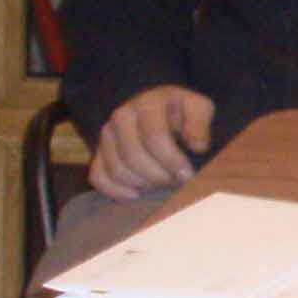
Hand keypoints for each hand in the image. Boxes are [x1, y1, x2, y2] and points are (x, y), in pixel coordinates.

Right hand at [89, 85, 215, 198]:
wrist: (155, 106)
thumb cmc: (180, 110)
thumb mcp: (198, 108)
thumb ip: (200, 124)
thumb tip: (198, 147)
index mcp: (148, 103)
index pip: (154, 136)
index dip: (171, 160)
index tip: (187, 174)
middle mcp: (121, 117)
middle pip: (134, 156)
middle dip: (158, 175)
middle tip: (176, 182)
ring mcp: (106, 136)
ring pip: (117, 169)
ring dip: (142, 184)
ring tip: (162, 184)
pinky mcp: (98, 152)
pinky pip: (98, 177)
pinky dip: (115, 191)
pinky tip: (137, 194)